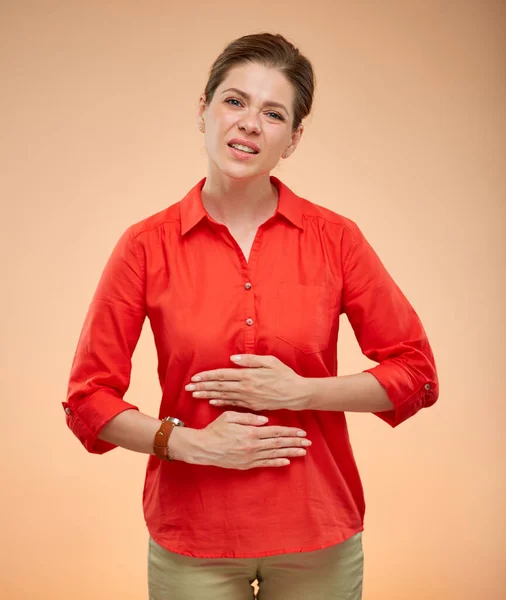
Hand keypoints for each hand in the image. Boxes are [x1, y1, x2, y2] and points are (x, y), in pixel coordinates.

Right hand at [177, 411, 310, 469]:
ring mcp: (250, 457)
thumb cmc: (215, 430)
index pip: (275, 432)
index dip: (290, 432)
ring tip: (303, 452)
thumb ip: (248, 417)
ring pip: (275, 455)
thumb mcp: (229, 416)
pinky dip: (277, 463)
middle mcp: (253, 446)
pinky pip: (265, 464)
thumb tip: (265, 419)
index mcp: (250, 432)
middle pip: (279, 444)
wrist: (202, 448)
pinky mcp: (246, 465)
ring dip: (290, 453)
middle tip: (308, 443)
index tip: (302, 432)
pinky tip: (287, 461)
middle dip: (295, 443)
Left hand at [185, 354, 309, 411]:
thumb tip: (232, 359)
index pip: (222, 375)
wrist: (297, 394)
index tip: (195, 377)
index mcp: (248, 375)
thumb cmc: (284, 375)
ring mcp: (248, 398)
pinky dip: (221, 402)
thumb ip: (250, 360)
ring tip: (195, 394)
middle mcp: (245, 388)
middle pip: (219, 387)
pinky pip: (232, 404)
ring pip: (223, 396)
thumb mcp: (270, 361)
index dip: (207, 376)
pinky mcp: (252, 406)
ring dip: (207, 395)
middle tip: (188, 387)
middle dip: (202, 386)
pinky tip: (212, 401)